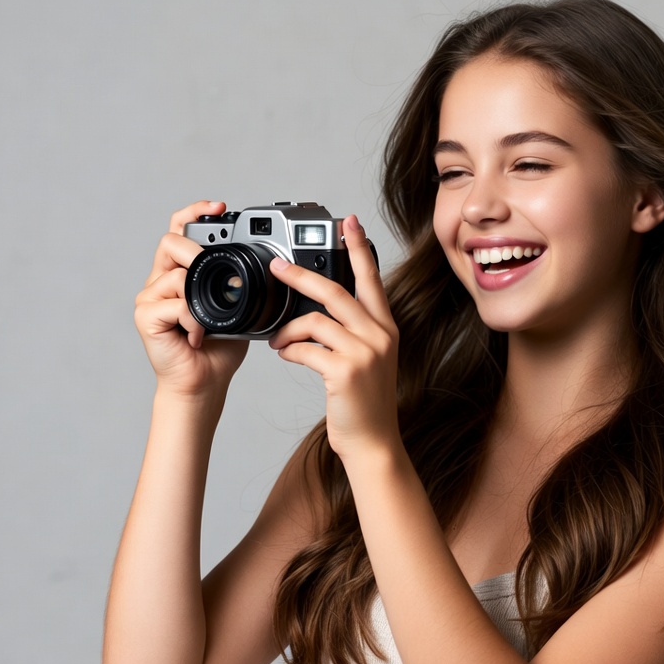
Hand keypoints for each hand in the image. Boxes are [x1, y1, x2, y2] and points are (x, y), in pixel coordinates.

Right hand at [134, 201, 248, 395]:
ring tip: (208, 321)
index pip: (181, 230)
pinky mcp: (145, 316)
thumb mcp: (237, 307)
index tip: (219, 206)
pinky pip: (174, 303)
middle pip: (170, 243)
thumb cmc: (218, 346)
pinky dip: (193, 319)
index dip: (196, 212)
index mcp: (181, 273)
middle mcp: (161, 281)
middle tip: (213, 269)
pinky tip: (198, 336)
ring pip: (176, 274)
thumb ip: (238, 283)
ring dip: (200, 295)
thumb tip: (263, 263)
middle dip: (196, 251)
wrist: (203, 382)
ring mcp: (150, 298)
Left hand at [267, 215, 399, 461]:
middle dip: (301, 275)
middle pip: (335, 291)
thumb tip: (316, 310)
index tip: (349, 222)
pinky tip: (286, 355)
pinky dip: (289, 350)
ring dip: (288, 328)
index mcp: (386, 327)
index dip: (359, 248)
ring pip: (314, 320)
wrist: (373, 442)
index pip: (371, 278)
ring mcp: (364, 353)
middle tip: (277, 267)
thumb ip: (353, 331)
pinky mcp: (345, 372)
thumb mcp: (370, 359)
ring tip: (277, 340)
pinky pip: (305, 349)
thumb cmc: (364, 402)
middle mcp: (380, 335)